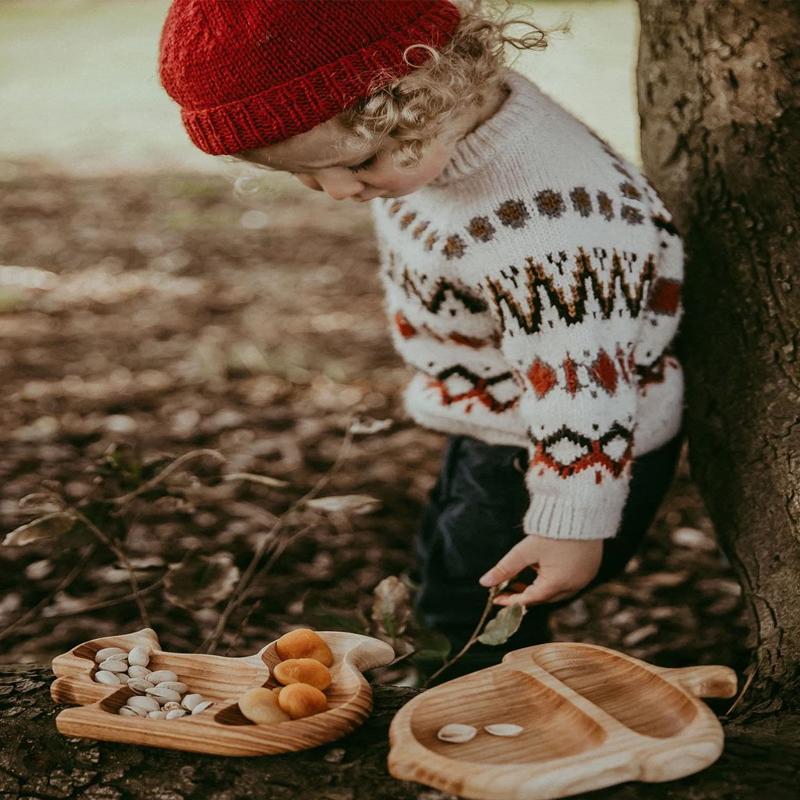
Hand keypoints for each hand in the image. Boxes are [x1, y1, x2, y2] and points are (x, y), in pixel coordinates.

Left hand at [478, 534, 602, 606]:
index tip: (496, 598)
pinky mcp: (590, 569)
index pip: (530, 599)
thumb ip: (505, 568)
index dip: (511, 600)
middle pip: (544, 597)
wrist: (582, 511)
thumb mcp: (525, 550)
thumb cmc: (553, 530)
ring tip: (524, 572)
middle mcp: (574, 585)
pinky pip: (569, 581)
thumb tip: (485, 582)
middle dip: (525, 594)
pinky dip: (554, 578)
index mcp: (557, 583)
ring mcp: (584, 578)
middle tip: (508, 587)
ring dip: (539, 586)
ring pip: (557, 591)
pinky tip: (543, 565)